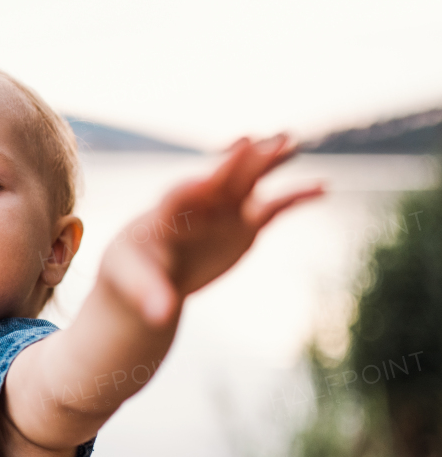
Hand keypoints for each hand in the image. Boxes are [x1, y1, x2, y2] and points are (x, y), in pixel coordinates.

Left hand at [103, 134, 323, 326]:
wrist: (150, 271)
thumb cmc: (133, 272)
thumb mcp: (134, 283)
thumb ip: (149, 294)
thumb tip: (162, 317)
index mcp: (166, 213)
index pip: (183, 194)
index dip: (202, 181)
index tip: (222, 166)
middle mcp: (199, 205)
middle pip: (222, 180)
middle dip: (242, 161)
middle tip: (267, 139)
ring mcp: (225, 211)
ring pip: (251, 182)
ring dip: (270, 162)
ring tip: (294, 141)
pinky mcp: (245, 224)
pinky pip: (274, 207)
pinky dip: (296, 197)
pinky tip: (323, 187)